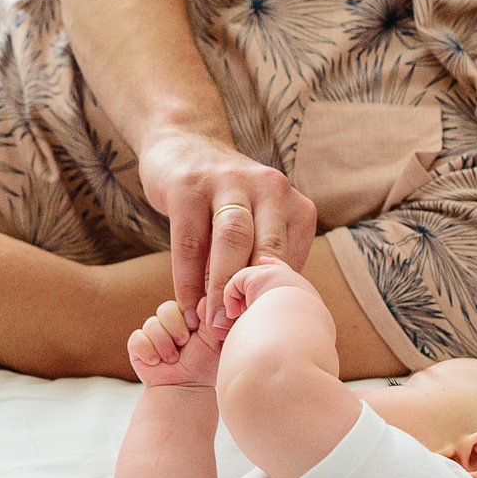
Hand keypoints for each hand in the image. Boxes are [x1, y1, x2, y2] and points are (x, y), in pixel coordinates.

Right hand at [126, 296, 232, 389]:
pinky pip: (137, 339)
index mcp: (186, 315)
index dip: (187, 314)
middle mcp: (168, 321)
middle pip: (165, 309)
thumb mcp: (213, 339)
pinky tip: (156, 363)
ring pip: (151, 324)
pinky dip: (148, 352)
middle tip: (183, 343)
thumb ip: (209, 317)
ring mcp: (152, 332)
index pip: (182, 299)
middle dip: (175, 329)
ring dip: (164, 345)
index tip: (195, 328)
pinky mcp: (137, 345)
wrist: (185, 388)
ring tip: (172, 359)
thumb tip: (204, 298)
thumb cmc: (202, 364)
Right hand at [138, 131, 316, 326]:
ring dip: (221, 286)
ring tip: (212, 324)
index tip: (262, 332)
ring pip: (232, 239)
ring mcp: (228, 181)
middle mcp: (268, 187)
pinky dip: (188, 278)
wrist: (184, 144)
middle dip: (252, 294)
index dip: (275, 298)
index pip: (291, 258)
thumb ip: (266, 260)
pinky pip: (189, 238)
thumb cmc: (225, 201)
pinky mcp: (189, 185)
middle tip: (237, 333)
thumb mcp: (258, 222)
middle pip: (266, 247)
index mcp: (292, 203)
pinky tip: (185, 305)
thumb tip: (269, 318)